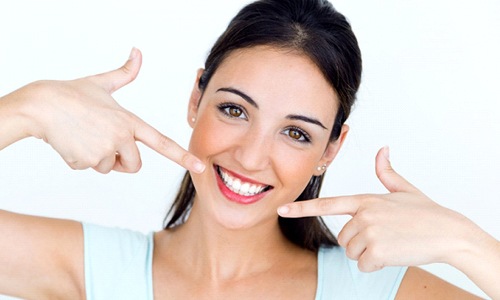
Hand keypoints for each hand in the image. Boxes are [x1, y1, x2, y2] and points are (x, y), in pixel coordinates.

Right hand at [24, 48, 204, 173]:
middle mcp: (121, 137)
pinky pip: (90, 168)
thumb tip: (138, 51)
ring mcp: (104, 150)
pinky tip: (73, 142)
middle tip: (105, 143)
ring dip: (98, 158)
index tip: (200, 166)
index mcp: (129, 121)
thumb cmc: (71, 94)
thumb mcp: (102, 83)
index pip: (161, 142)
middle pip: (134, 166)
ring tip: (84, 136)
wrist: (40, 106)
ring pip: (109, 167)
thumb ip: (125, 73)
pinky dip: (81, 159)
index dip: (182, 156)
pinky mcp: (86, 162)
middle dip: (122, 161)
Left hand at [278, 147, 478, 271]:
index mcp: (365, 199)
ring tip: (390, 242)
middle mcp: (363, 214)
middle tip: (384, 236)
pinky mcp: (377, 250)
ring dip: (368, 253)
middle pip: (343, 237)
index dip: (302, 208)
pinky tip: (394, 253)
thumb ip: (386, 172)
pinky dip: (377, 264)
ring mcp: (369, 232)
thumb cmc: (426, 212)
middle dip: (359, 241)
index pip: (327, 204)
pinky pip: (364, 265)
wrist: (449, 233)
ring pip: (352, 252)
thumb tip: (382, 149)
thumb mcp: (404, 189)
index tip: (281, 209)